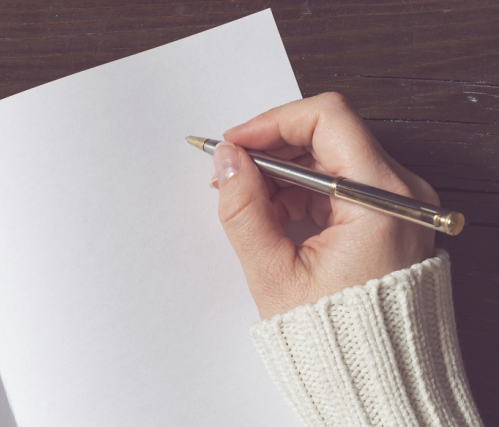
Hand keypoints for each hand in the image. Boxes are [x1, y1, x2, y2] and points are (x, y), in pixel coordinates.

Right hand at [213, 92, 437, 318]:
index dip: (273, 122)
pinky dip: (304, 189)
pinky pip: (343, 180)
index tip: (236, 142)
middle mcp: (401, 191)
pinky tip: (276, 216)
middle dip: (274, 149)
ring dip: (285, 171)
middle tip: (232, 175)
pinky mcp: (392, 214)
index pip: (327, 119)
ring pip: (333, 156)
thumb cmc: (337, 335)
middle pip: (330, 134)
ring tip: (252, 205)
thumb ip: (244, 209)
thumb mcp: (275, 273)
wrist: (378, 373)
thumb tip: (227, 160)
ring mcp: (400, 202)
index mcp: (380, 199)